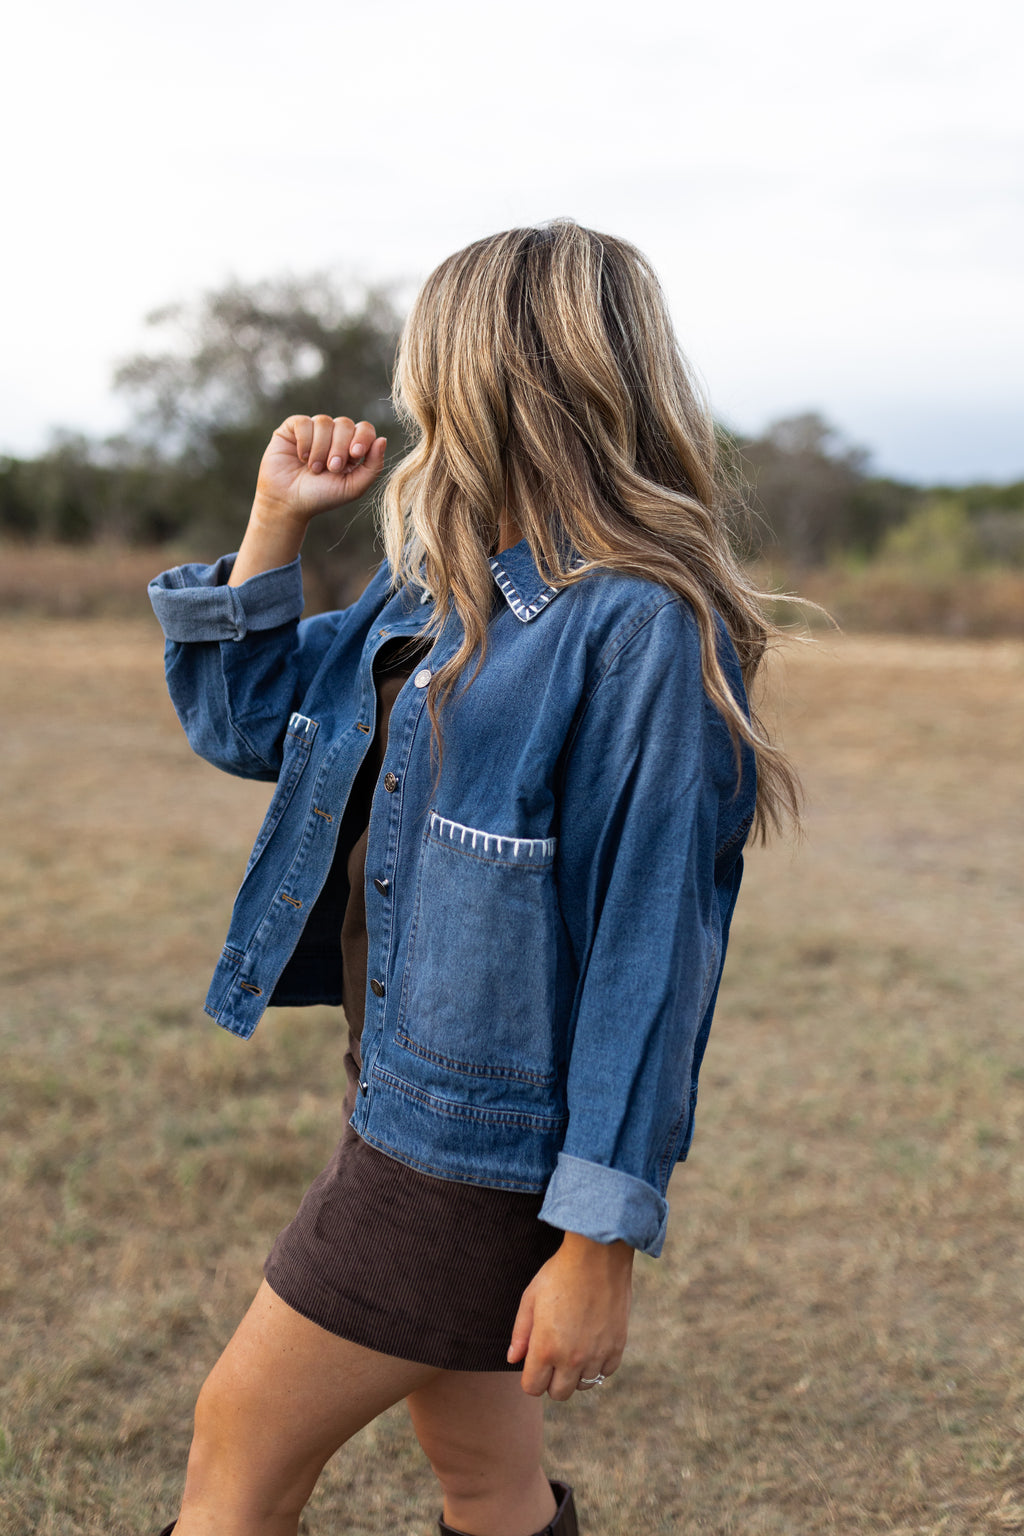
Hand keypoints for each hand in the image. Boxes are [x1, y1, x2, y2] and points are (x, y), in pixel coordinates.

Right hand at [255, 414, 386, 524]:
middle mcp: (333, 435)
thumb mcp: (353, 487)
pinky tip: (301, 457)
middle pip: (345, 424)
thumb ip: (373, 466)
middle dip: (339, 447)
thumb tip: (382, 439)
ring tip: (314, 468)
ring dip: (321, 448)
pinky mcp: (292, 428)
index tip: (355, 454)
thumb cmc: (321, 497)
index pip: (364, 429)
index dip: (362, 437)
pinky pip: (303, 422)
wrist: (289, 503)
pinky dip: (305, 441)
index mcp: (350, 447)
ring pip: (324, 421)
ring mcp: (313, 430)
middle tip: (331, 468)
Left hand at [507, 1232, 633, 1399]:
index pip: (533, 1388)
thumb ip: (521, 1333)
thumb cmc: (559, 1273)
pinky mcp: (617, 1346)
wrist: (598, 1256)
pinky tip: (592, 1343)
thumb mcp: (531, 1298)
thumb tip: (513, 1358)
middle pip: (559, 1393)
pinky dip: (598, 1364)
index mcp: (546, 1348)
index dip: (531, 1377)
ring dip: (576, 1372)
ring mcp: (597, 1354)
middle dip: (552, 1380)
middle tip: (553, 1356)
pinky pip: (605, 1372)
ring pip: (584, 1385)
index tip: (534, 1363)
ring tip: (573, 1347)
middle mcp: (571, 1359)